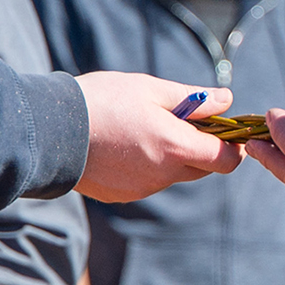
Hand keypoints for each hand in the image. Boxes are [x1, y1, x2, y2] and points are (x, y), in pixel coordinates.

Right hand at [75, 73, 239, 202]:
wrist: (52, 130)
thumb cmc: (103, 101)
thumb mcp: (151, 89)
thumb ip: (193, 98)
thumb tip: (227, 100)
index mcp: (176, 147)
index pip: (226, 160)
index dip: (232, 145)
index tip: (225, 129)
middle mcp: (164, 175)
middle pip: (202, 169)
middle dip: (201, 148)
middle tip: (182, 122)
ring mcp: (142, 189)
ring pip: (172, 174)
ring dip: (170, 156)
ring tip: (142, 128)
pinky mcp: (122, 195)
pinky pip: (147, 182)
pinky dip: (146, 166)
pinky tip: (122, 146)